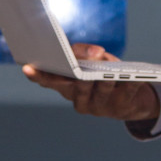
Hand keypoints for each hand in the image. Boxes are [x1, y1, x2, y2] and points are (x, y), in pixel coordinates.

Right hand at [21, 43, 160, 122]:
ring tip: (105, 75)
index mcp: (66, 84)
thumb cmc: (104, 70)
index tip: (27, 67)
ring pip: (97, 92)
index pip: (47, 80)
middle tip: (69, 71)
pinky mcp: (119, 108)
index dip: (36, 75)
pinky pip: (124, 94)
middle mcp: (77, 98)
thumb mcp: (93, 57)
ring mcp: (97, 106)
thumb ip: (86, 51)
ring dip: (101, 82)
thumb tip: (94, 54)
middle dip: (70, 78)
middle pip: (71, 87)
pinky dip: (128, 85)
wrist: (132, 92)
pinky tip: (133, 79)